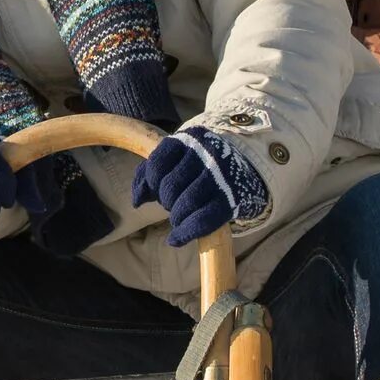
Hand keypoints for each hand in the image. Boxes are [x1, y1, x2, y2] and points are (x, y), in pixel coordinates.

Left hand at [131, 126, 270, 247]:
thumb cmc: (198, 165)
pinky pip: (203, 220)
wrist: (243, 168)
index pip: (156, 165)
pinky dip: (185, 233)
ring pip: (186, 204)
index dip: (152, 183)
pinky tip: (175, 239)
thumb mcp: (175, 158)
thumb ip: (149, 173)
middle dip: (166, 201)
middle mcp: (206, 155)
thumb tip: (136, 201)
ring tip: (178, 218)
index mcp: (188, 140)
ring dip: (176, 218)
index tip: (157, 189)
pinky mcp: (231, 200)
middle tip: (173, 203)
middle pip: (170, 187)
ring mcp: (221, 177)